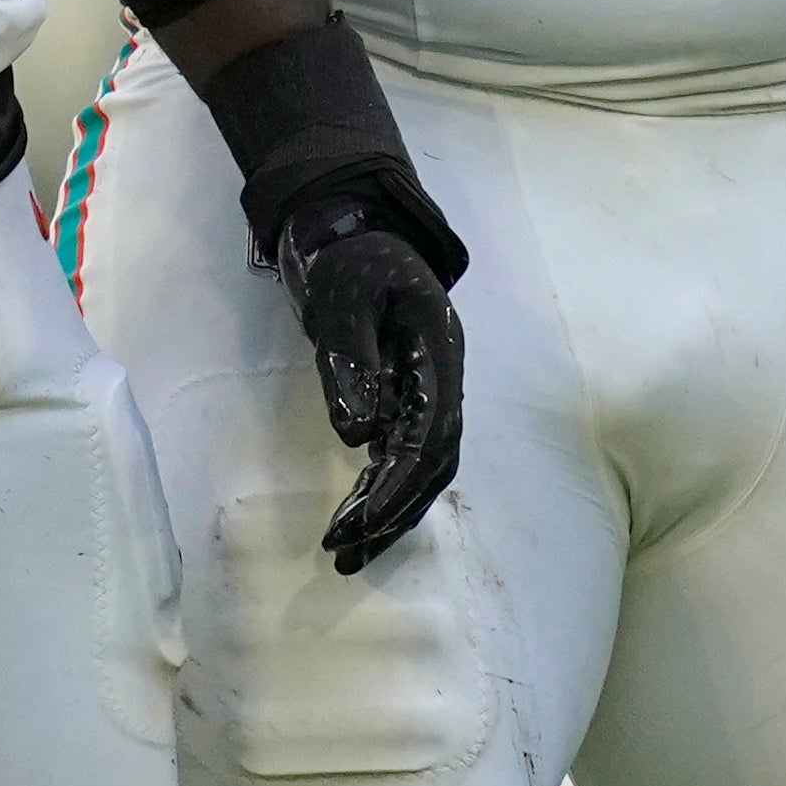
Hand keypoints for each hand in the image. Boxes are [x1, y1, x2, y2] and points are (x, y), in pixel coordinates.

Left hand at [272, 187, 466, 572]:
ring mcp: (426, 391)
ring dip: (389, 511)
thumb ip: (351, 361)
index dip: (402, 481)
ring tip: (345, 552)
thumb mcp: (344, 298)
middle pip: (436, 461)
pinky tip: (351, 522)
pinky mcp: (403, 400)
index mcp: (439, 351)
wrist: (353, 233)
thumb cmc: (351, 260)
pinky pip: (400, 456)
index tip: (364, 518)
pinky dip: (378, 492)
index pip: (434, 432)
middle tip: (347, 548)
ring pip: (422, 467)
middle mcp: (442, 378)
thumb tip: (358, 435)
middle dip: (395, 509)